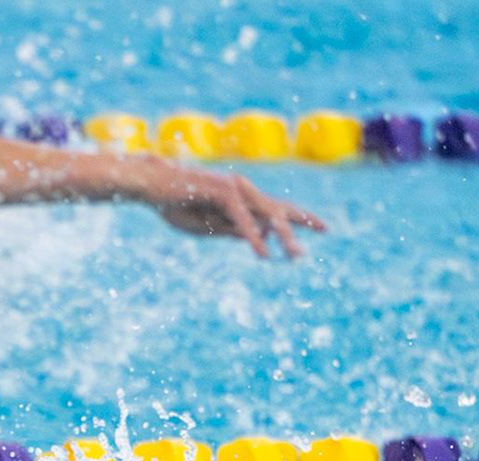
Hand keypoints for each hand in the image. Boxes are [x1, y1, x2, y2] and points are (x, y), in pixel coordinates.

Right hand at [130, 160, 325, 258]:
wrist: (152, 186)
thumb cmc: (174, 203)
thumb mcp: (206, 226)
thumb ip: (231, 230)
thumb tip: (256, 237)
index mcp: (241, 197)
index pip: (277, 207)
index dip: (300, 217)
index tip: (322, 227)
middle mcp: (244, 190)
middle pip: (279, 208)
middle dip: (303, 222)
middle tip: (327, 231)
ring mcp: (235, 189)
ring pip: (267, 216)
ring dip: (284, 238)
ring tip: (297, 256)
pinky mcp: (223, 194)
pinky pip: (243, 221)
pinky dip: (254, 238)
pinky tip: (264, 254)